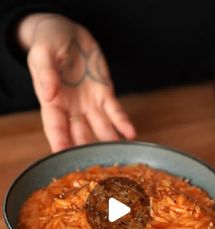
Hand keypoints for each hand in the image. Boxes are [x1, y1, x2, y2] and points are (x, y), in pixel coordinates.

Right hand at [17, 14, 135, 151]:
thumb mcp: (42, 54)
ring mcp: (89, 103)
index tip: (63, 158)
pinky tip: (130, 134)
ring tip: (117, 157)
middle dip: (87, 151)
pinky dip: (123, 123)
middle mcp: (71, 109)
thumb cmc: (48, 42)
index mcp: (53, 102)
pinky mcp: (104, 94)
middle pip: (80, 135)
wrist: (66, 32)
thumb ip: (46, 74)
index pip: (55, 128)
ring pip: (100, 128)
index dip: (60, 143)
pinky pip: (115, 111)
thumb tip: (49, 95)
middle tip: (95, 169)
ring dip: (108, 143)